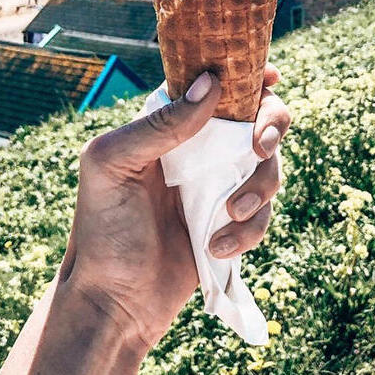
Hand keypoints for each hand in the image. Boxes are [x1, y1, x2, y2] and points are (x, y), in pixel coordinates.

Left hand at [58, 64, 290, 349]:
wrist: (113, 301)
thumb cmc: (102, 227)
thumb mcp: (114, 164)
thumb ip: (161, 124)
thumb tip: (211, 83)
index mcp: (168, 124)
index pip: (212, 84)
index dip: (246, 73)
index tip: (270, 76)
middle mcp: (198, 148)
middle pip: (257, 117)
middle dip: (271, 125)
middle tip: (260, 144)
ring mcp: (218, 185)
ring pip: (268, 165)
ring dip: (259, 187)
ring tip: (229, 214)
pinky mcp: (230, 222)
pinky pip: (263, 214)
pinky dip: (249, 228)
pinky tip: (215, 246)